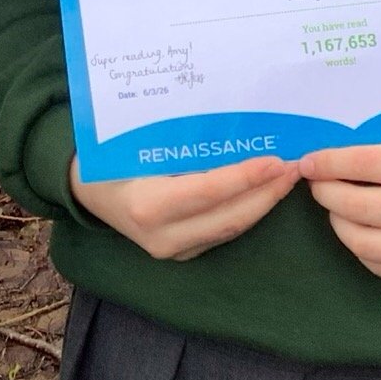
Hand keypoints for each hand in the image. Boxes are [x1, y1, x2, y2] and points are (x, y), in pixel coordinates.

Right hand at [68, 154, 296, 260]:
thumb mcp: (136, 144)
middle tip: (295, 166)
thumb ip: (179, 143)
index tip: (277, 160)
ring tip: (287, 177)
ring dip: (263, 203)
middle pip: (229, 216)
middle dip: (268, 193)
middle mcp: (161, 237)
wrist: (84, 191)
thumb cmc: (108, 157)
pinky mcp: (181, 254)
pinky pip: (222, 232)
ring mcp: (172, 250)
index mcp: (147, 206)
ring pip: (231, 228)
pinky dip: (247, 212)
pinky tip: (265, 192)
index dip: (245, 177)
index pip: (208, 191)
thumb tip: (233, 125)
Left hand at [301, 144, 380, 294]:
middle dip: (327, 193)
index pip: (366, 163)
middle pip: (357, 206)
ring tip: (338, 209)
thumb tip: (334, 152)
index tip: (309, 161)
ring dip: (339, 223)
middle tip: (319, 185)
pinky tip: (363, 231)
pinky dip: (362, 249)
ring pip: (362, 242)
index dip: (328, 162)